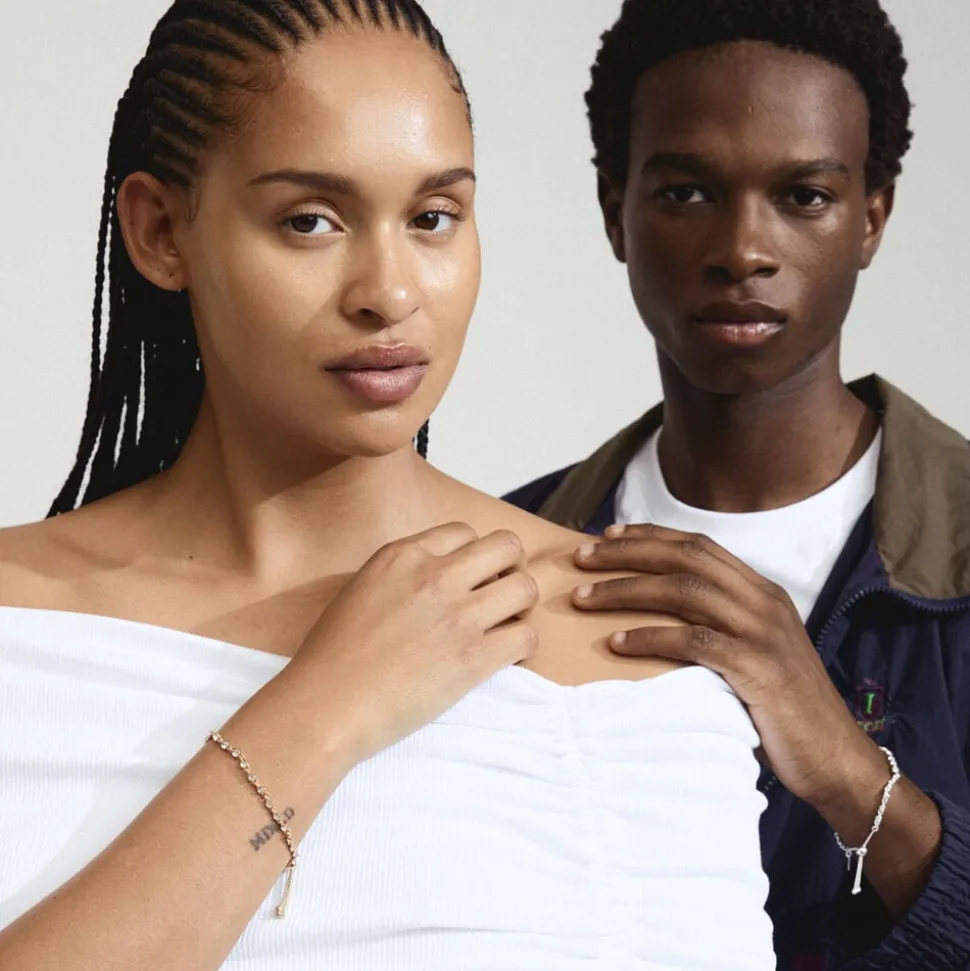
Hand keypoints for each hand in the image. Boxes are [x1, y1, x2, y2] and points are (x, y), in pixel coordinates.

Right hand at [294, 523, 538, 767]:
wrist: (325, 705)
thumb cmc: (333, 656)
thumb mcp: (362, 589)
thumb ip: (402, 574)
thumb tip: (437, 577)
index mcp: (404, 554)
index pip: (466, 532)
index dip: (474, 555)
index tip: (469, 579)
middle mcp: (435, 575)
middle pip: (507, 546)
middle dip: (510, 568)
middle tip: (497, 596)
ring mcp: (457, 615)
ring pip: (525, 587)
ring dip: (520, 607)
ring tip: (504, 626)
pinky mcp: (473, 657)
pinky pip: (527, 636)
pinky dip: (523, 647)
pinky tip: (503, 657)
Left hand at [572, 523, 874, 806]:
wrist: (837, 758)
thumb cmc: (783, 708)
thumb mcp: (754, 651)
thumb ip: (719, 624)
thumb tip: (659, 611)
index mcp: (762, 592)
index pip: (699, 546)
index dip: (651, 536)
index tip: (607, 536)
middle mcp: (763, 602)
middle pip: (686, 558)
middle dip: (628, 553)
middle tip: (582, 557)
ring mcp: (763, 632)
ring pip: (684, 591)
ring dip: (626, 590)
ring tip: (583, 598)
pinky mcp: (758, 668)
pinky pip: (694, 641)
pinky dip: (651, 638)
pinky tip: (617, 643)